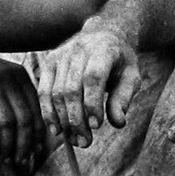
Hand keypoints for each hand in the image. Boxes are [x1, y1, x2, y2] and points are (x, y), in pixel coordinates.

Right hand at [0, 49, 44, 167]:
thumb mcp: (2, 77)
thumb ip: (15, 95)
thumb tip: (29, 130)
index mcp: (21, 77)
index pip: (37, 110)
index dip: (39, 134)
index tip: (37, 151)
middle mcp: (10, 80)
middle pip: (25, 119)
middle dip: (25, 144)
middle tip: (20, 160)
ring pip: (7, 123)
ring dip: (8, 145)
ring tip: (5, 159)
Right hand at [35, 18, 143, 146]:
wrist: (102, 34)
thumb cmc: (119, 61)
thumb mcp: (131, 76)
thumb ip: (124, 98)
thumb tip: (118, 123)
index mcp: (103, 49)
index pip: (93, 78)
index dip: (92, 103)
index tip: (96, 126)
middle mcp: (78, 50)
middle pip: (71, 89)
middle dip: (77, 119)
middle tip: (85, 142)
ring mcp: (60, 55)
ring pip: (55, 93)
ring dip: (63, 121)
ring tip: (74, 140)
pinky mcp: (48, 62)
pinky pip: (43, 91)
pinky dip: (48, 113)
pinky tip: (56, 130)